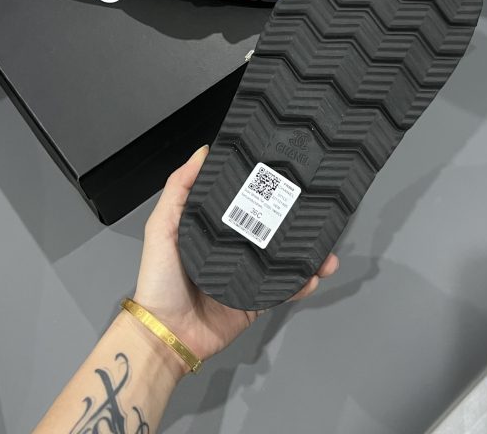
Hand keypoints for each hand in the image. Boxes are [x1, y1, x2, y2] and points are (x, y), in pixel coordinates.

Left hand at [134, 145, 338, 368]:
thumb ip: (178, 189)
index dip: (262, 190)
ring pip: (284, 258)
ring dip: (308, 253)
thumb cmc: (160, 278)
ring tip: (326, 248)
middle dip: (295, 221)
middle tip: (317, 209)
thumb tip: (203, 151)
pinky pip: (285, 289)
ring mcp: (247, 275)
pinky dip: (302, 283)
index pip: (242, 203)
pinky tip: (314, 274)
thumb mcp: (162, 226)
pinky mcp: (257, 301)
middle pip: (270, 229)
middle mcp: (233, 249)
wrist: (167, 335)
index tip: (284, 174)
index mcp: (213, 230)